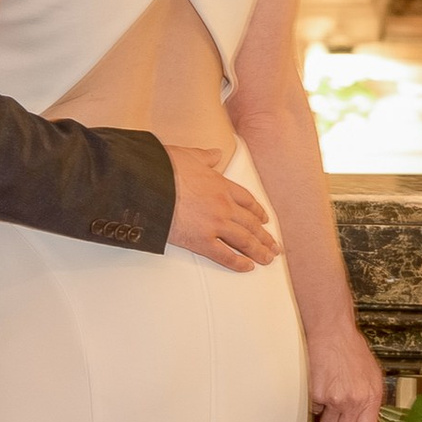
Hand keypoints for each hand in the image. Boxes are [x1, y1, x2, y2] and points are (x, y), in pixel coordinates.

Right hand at [163, 144, 278, 272]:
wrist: (148, 183)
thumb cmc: (165, 168)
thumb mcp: (189, 155)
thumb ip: (206, 157)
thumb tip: (215, 154)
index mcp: (220, 185)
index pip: (247, 201)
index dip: (257, 211)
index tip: (264, 219)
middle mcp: (223, 205)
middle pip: (250, 223)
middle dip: (264, 236)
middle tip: (273, 245)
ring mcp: (214, 224)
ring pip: (244, 240)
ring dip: (259, 250)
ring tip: (267, 258)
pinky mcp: (201, 241)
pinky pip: (225, 255)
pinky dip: (238, 263)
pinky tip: (247, 267)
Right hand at [307, 323, 385, 421]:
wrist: (332, 334)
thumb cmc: (352, 352)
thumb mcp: (373, 377)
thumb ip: (371, 402)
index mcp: (370, 398)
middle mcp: (353, 401)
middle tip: (341, 419)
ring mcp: (333, 399)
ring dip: (328, 416)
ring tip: (332, 395)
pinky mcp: (315, 394)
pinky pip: (315, 410)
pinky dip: (317, 403)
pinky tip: (323, 387)